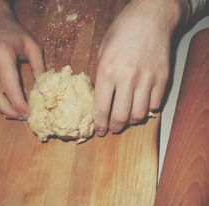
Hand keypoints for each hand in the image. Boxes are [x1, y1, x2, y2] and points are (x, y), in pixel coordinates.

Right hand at [0, 15, 44, 119]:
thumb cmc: (14, 33)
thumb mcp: (33, 46)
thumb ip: (39, 66)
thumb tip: (43, 88)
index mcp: (1, 53)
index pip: (9, 86)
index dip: (18, 104)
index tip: (27, 113)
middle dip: (8, 111)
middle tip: (21, 116)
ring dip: (0, 107)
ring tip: (15, 110)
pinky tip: (5, 100)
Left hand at [94, 0, 185, 134]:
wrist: (150, 17)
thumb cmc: (122, 32)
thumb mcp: (102, 52)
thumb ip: (101, 77)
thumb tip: (101, 99)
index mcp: (107, 71)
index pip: (102, 108)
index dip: (100, 124)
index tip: (100, 131)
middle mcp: (127, 78)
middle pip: (121, 117)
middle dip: (115, 127)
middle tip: (113, 128)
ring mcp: (147, 79)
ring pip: (139, 115)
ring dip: (131, 121)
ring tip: (126, 118)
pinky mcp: (162, 78)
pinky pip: (155, 104)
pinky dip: (147, 110)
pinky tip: (142, 105)